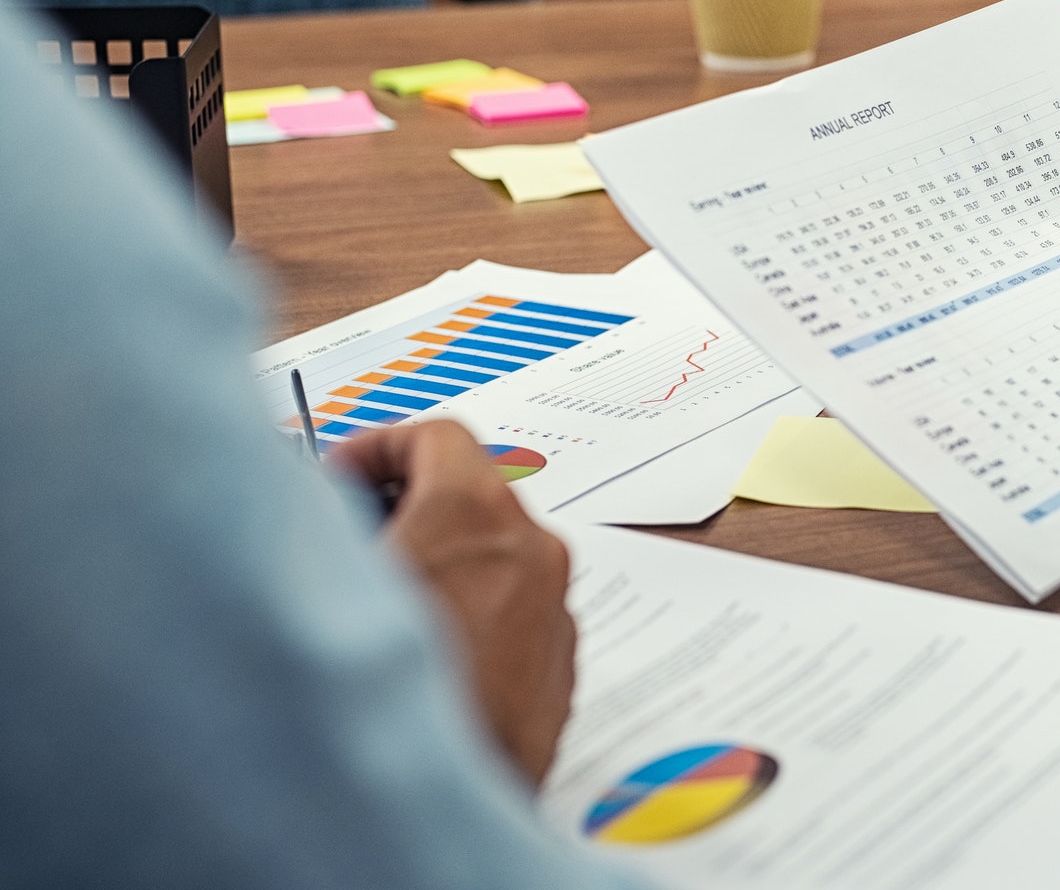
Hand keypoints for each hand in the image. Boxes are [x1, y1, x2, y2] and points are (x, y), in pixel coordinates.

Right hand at [328, 421, 575, 786]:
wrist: (427, 808)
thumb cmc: (376, 701)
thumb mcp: (326, 581)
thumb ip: (328, 520)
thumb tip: (314, 501)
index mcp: (479, 514)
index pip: (438, 435)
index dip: (377, 446)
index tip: (342, 473)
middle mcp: (534, 552)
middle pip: (470, 494)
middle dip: (407, 504)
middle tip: (353, 533)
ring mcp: (555, 609)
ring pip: (494, 555)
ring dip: (440, 560)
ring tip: (376, 601)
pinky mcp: (560, 664)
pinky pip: (514, 610)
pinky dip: (472, 609)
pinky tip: (419, 649)